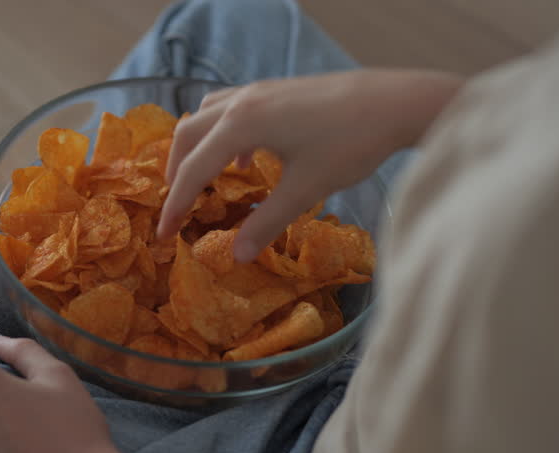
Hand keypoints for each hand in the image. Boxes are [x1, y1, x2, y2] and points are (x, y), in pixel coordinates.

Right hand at [157, 69, 462, 261]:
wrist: (394, 102)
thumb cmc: (350, 145)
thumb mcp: (305, 190)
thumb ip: (265, 223)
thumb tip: (236, 256)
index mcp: (240, 125)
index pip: (194, 169)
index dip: (176, 204)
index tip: (164, 233)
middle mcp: (241, 102)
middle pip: (188, 135)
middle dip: (176, 172)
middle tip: (177, 208)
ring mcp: (259, 91)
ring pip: (206, 115)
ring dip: (196, 147)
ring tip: (199, 180)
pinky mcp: (275, 90)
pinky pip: (230, 109)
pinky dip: (222, 134)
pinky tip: (243, 160)